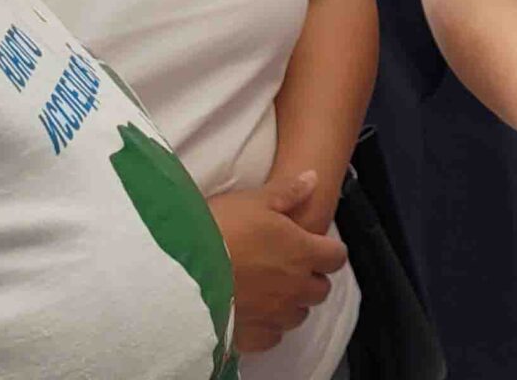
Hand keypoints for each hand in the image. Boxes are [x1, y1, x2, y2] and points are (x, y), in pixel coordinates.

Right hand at [209, 171, 351, 353]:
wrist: (181, 266)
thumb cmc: (220, 226)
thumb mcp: (253, 200)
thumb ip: (287, 192)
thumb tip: (313, 179)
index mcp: (302, 252)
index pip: (336, 258)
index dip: (328, 251)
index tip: (315, 246)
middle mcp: (295, 287)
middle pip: (321, 290)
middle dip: (311, 279)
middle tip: (289, 267)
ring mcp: (274, 314)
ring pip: (298, 316)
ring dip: (291, 303)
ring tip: (270, 291)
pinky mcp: (252, 335)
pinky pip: (272, 337)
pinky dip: (268, 327)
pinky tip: (254, 314)